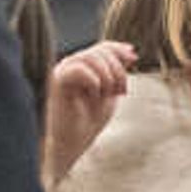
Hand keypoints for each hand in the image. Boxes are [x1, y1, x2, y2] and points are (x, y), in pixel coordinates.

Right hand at [41, 41, 134, 189]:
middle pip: (100, 51)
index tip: (133, 57)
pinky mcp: (57, 81)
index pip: (101, 47)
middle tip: (121, 92)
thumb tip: (130, 51)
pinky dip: (94, 82)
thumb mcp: (109, 93)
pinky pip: (80, 69)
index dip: (118, 49)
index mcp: (81, 67)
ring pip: (91, 57)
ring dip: (107, 77)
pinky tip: (93, 96)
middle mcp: (70, 65)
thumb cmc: (87, 122)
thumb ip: (116, 73)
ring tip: (107, 96)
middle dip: (117, 70)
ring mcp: (62, 71)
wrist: (71, 144)